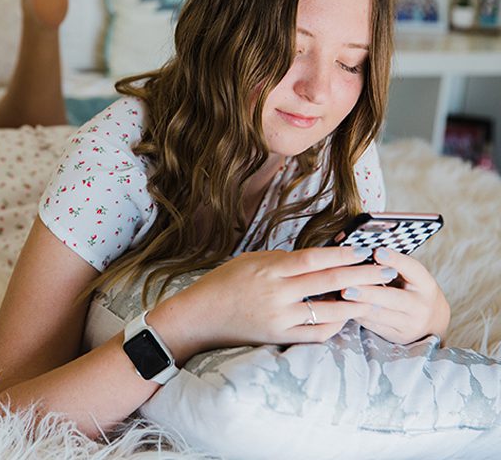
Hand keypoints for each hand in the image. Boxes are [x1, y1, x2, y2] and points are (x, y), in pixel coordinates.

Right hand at [161, 246, 398, 354]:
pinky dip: (334, 326)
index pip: (312, 259)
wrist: (200, 317)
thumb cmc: (223, 283)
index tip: (363, 250)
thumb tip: (314, 258)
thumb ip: (282, 260)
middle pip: (327, 283)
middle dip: (361, 275)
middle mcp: (276, 294)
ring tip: (374, 296)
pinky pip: (315, 334)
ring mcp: (279, 318)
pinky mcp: (278, 337)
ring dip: (354, 304)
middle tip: (385, 270)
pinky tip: (345, 317)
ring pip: (327, 312)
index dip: (340, 254)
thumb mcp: (249, 260)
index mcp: (268, 270)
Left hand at [343, 247, 449, 343]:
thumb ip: (391, 264)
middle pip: (393, 298)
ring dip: (358, 304)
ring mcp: (410, 324)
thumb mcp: (411, 276)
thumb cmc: (412, 289)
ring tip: (340, 295)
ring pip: (380, 314)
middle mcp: (421, 306)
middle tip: (347, 286)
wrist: (431, 322)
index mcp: (426, 284)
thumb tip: (359, 249)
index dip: (395, 260)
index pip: (412, 269)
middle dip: (368, 292)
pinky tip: (342, 306)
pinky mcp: (397, 336)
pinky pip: (372, 325)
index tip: (377, 251)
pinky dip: (356, 314)